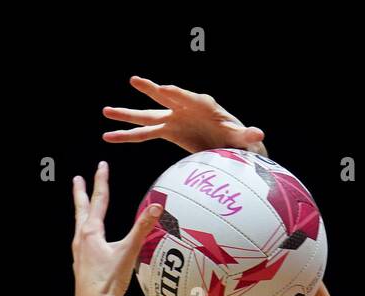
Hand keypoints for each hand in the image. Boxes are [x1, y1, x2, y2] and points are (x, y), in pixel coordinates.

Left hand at [71, 161, 162, 295]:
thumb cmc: (110, 281)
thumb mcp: (128, 252)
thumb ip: (142, 229)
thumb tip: (157, 206)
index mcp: (91, 232)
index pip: (99, 200)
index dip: (102, 181)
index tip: (102, 165)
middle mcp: (81, 240)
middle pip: (81, 209)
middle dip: (81, 193)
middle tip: (77, 179)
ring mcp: (79, 253)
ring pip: (79, 226)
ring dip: (81, 213)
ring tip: (83, 209)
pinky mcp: (81, 266)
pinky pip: (82, 243)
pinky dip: (84, 234)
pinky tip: (88, 242)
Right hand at [102, 76, 265, 154]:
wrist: (230, 146)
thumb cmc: (237, 139)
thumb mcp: (243, 139)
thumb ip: (247, 135)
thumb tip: (259, 134)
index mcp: (204, 105)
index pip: (188, 97)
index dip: (177, 94)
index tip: (165, 89)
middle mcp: (185, 108)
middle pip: (165, 97)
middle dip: (151, 90)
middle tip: (135, 80)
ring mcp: (174, 119)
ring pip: (147, 117)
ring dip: (127, 114)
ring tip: (105, 111)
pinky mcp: (168, 131)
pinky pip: (144, 134)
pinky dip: (127, 136)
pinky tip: (108, 137)